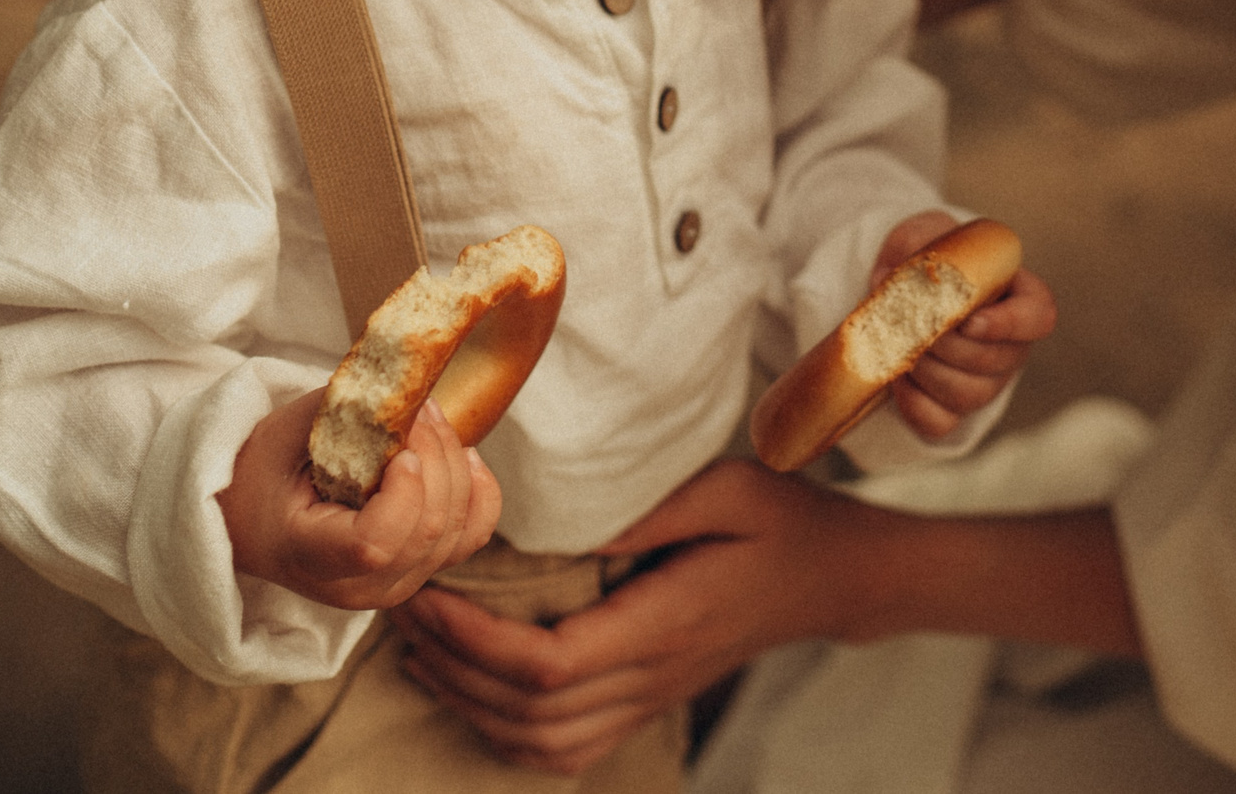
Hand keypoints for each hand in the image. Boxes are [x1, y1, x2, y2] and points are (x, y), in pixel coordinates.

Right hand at [219, 390, 500, 611]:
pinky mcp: (418, 571)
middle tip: (422, 409)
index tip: (402, 449)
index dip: (404, 496)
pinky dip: (479, 493)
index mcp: (310, 556)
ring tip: (431, 422)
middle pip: (427, 530)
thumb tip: (409, 386)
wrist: (252, 515)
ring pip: (457, 531)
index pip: (374, 545)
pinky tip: (466, 457)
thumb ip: (346, 414)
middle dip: (437, 457)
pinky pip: (471, 537)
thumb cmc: (264, 471)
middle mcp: (358, 586)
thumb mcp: (288, 434)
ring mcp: (394, 586)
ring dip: (456, 465)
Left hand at [391, 460, 878, 775]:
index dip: (477, 642)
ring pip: (540, 741)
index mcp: (665, 623)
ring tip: (420, 650)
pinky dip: (508, 733)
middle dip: (451, 667)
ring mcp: (649, 698)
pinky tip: (473, 691)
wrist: (834, 578)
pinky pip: (566, 748)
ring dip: (469, 703)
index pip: (551, 663)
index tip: (431, 595)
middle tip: (402, 610)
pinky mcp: (647, 701)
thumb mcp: (730, 487)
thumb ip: (654, 506)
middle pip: (529, 710)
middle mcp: (652, 676)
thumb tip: (571, 517)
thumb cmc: (784, 522)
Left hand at [871, 212, 1058, 439]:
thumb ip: (916, 245)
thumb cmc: (929, 260)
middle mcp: (1010, 346)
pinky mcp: (952, 409)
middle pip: (995, 360)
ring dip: (928, 371)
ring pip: (968, 394)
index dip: (1010, 324)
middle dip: (948, 346)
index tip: (970, 321)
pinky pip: (939, 422)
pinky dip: (913, 403)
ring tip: (900, 345)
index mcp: (1018, 298)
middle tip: (914, 326)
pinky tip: (896, 376)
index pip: (1039, 316)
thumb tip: (889, 279)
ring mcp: (985, 382)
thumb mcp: (926, 236)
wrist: (905, 293)